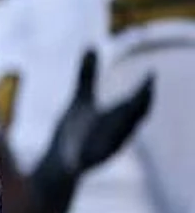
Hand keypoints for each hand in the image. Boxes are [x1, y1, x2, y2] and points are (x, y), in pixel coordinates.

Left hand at [35, 50, 152, 197]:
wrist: (60, 164)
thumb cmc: (74, 131)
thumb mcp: (80, 99)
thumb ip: (87, 75)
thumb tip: (91, 46)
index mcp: (116, 119)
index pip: (137, 104)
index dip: (145, 91)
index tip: (151, 75)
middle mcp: (115, 135)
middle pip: (133, 119)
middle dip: (139, 106)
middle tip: (146, 90)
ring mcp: (102, 151)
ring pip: (117, 138)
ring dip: (121, 127)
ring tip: (124, 112)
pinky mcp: (83, 166)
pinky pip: (89, 158)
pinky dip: (91, 152)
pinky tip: (87, 147)